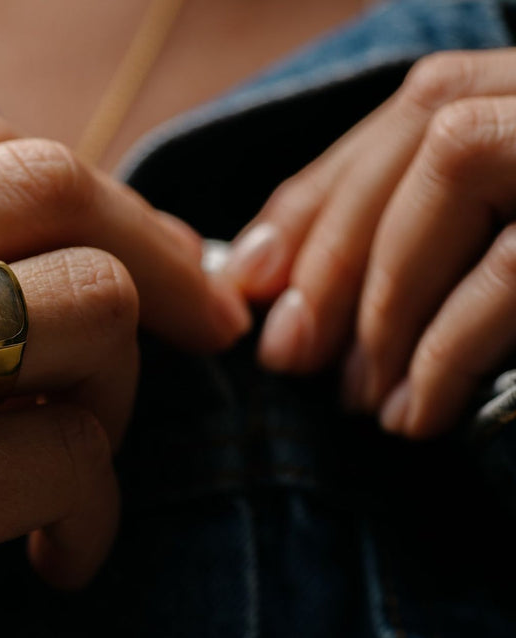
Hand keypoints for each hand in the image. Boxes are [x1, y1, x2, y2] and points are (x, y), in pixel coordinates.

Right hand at [0, 110, 248, 637]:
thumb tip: (69, 243)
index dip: (100, 201)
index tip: (159, 264)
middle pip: (48, 189)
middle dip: (157, 262)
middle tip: (198, 331)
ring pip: (83, 311)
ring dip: (116, 396)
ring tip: (71, 465)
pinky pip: (64, 458)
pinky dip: (89, 507)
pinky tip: (48, 552)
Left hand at [223, 49, 515, 438]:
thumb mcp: (483, 249)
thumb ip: (395, 235)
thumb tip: (257, 278)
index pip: (407, 116)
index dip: (316, 200)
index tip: (255, 286)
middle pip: (420, 129)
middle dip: (335, 254)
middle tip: (292, 362)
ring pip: (455, 164)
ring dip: (385, 299)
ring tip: (361, 400)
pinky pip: (513, 264)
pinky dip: (446, 349)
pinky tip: (416, 414)